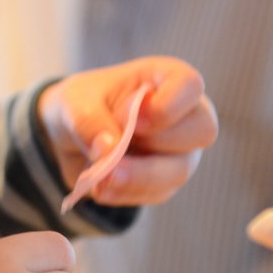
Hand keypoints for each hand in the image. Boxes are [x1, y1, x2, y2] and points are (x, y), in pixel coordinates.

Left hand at [38, 56, 217, 206]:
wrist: (70, 137)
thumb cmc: (82, 105)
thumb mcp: (72, 104)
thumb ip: (87, 121)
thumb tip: (109, 150)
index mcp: (165, 79)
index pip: (190, 86)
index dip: (166, 107)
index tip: (134, 120)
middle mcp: (183, 113)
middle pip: (201, 131)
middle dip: (155, 144)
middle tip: (114, 150)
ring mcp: (180, 150)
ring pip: (180, 170)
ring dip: (138, 178)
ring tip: (102, 178)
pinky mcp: (166, 181)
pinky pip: (157, 193)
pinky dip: (127, 193)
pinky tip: (101, 187)